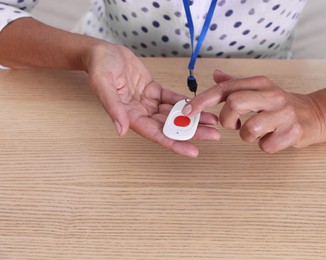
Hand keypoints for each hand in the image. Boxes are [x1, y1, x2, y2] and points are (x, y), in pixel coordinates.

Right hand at [82, 43, 219, 156]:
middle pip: (170, 126)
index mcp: (129, 116)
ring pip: (174, 114)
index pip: (155, 134)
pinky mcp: (153, 91)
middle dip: (192, 132)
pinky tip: (201, 105)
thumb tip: (121, 130)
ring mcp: (148, 102)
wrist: (102, 51)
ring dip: (193, 118)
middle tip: (214, 135)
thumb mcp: (103, 84)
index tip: (193, 151)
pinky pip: (172, 99)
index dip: (174, 143)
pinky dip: (186, 103)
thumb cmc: (99, 67)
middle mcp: (140, 113)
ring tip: (213, 121)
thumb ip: (113, 107)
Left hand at [182, 70, 322, 152]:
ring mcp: (284, 114)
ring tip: (254, 133)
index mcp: (260, 83)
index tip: (188, 111)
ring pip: (249, 129)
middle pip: (235, 103)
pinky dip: (264, 146)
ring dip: (246, 136)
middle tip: (233, 125)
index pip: (226, 88)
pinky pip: (265, 146)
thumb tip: (215, 74)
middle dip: (226, 119)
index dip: (203, 100)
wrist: (315, 115)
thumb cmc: (280, 105)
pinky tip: (271, 139)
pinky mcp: (293, 132)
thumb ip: (236, 83)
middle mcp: (272, 95)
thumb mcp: (260, 89)